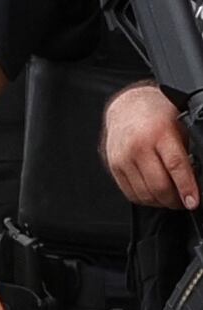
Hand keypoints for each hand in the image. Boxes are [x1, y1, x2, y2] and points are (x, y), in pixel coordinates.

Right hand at [105, 82, 200, 209]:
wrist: (128, 107)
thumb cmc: (157, 114)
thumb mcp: (179, 126)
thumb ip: (186, 151)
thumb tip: (195, 177)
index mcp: (159, 133)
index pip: (175, 167)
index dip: (186, 188)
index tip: (193, 202)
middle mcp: (138, 147)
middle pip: (158, 185)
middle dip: (175, 200)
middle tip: (185, 202)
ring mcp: (123, 158)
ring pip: (144, 193)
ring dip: (160, 202)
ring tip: (172, 199)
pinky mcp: (114, 167)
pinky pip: (130, 192)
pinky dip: (145, 199)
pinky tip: (155, 195)